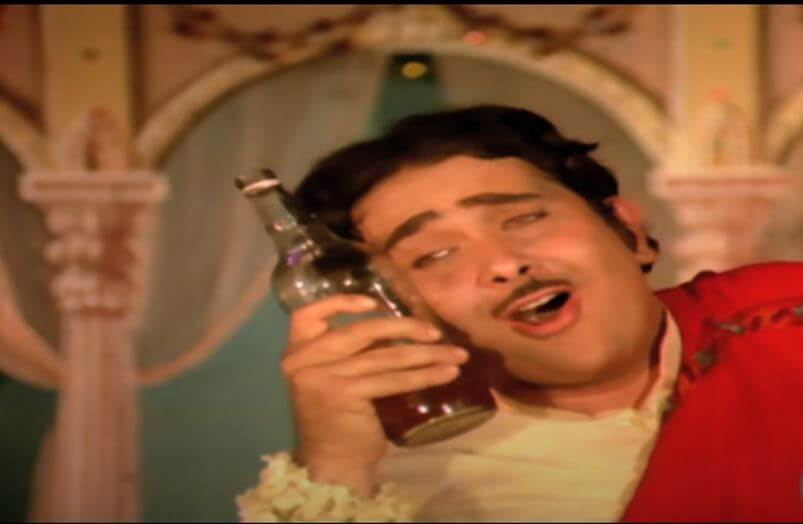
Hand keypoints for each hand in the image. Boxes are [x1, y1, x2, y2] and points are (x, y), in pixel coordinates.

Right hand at [281, 293, 467, 495]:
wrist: (332, 465)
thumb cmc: (338, 421)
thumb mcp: (337, 378)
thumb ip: (354, 353)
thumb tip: (399, 329)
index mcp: (297, 353)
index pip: (307, 314)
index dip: (339, 302)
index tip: (374, 302)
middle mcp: (304, 361)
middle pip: (360, 331)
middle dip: (404, 328)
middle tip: (436, 332)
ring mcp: (323, 376)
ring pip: (383, 356)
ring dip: (426, 354)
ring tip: (456, 355)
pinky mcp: (345, 393)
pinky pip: (393, 379)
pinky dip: (424, 375)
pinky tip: (446, 374)